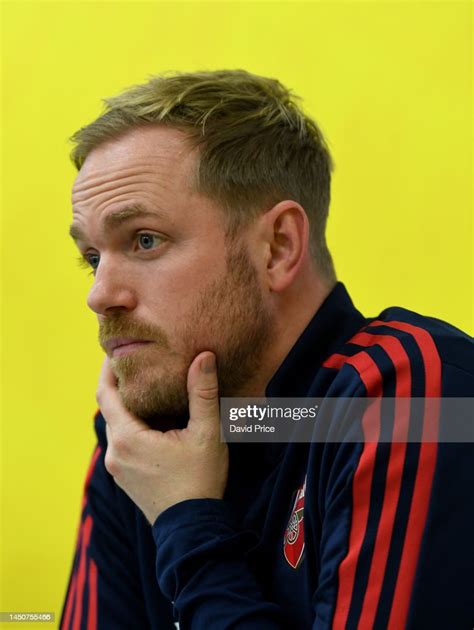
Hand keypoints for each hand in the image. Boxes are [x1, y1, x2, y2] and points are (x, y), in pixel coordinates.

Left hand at [97, 352, 228, 524]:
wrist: (193, 530)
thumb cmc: (200, 480)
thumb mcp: (207, 434)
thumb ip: (203, 393)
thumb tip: (203, 357)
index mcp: (128, 438)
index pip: (105, 393)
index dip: (107, 369)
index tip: (116, 349)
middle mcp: (115, 452)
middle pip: (110, 408)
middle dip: (120, 385)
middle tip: (135, 362)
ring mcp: (118, 467)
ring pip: (117, 425)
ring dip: (128, 406)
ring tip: (147, 386)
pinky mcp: (126, 477)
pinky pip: (123, 442)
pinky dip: (132, 424)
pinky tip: (153, 419)